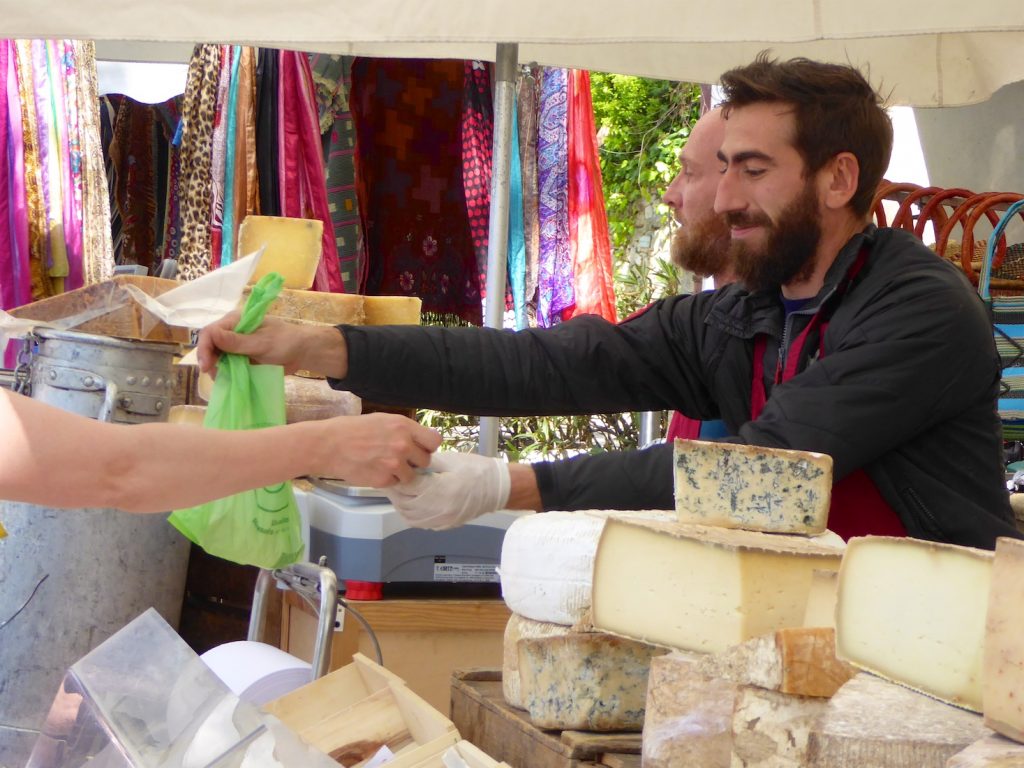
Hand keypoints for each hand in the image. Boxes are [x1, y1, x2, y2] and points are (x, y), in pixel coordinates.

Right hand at [197, 313, 347, 377]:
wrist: (302, 352)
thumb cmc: (285, 342)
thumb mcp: (261, 343)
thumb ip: (236, 342)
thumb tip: (212, 334)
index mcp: (235, 321)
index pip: (210, 332)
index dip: (204, 349)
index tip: (207, 366)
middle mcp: (232, 331)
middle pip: (210, 345)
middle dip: (209, 360)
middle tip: (215, 376)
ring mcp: (236, 345)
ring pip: (216, 357)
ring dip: (217, 368)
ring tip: (223, 378)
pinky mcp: (241, 357)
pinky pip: (227, 364)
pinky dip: (225, 372)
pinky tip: (228, 379)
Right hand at [313, 412, 440, 486]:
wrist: (328, 446)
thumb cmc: (352, 429)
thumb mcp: (382, 420)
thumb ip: (403, 430)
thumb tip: (419, 442)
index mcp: (403, 426)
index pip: (434, 441)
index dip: (428, 446)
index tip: (421, 448)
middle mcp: (402, 445)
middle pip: (426, 460)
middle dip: (415, 461)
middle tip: (400, 458)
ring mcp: (394, 464)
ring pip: (412, 475)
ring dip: (402, 473)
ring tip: (384, 464)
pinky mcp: (384, 480)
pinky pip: (396, 484)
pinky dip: (388, 480)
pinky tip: (374, 470)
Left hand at [385, 451, 510, 529]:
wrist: (496, 488)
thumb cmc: (476, 470)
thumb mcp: (450, 461)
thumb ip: (426, 464)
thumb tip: (407, 465)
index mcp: (441, 489)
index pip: (409, 486)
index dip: (398, 478)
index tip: (393, 471)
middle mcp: (440, 509)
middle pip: (405, 503)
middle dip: (396, 491)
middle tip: (392, 480)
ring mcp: (442, 519)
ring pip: (409, 516)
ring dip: (401, 504)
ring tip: (400, 492)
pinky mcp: (445, 525)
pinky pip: (420, 523)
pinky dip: (410, 514)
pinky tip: (411, 503)